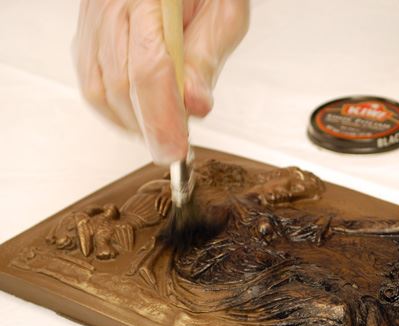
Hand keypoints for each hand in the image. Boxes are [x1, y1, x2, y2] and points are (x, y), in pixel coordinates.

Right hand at [73, 0, 248, 164]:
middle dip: (148, 127)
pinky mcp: (88, 29)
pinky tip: (141, 113)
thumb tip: (194, 107)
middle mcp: (110, 3)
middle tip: (174, 148)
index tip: (177, 150)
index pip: (148, 70)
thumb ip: (206, 57)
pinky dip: (116, 107)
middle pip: (118, 84)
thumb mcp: (223, 11)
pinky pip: (91, 79)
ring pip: (98, 88)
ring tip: (162, 132)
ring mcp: (93, 16)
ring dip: (131, 121)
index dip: (162, 119)